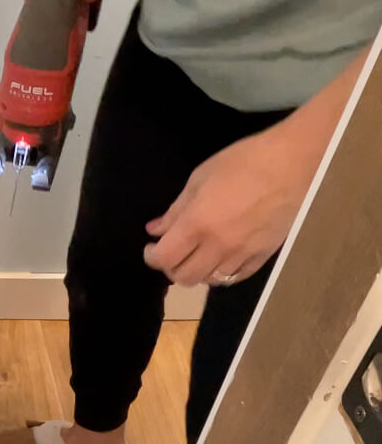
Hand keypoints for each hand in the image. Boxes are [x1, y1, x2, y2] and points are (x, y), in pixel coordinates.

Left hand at [143, 124, 315, 287]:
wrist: (291, 165)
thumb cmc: (242, 163)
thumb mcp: (200, 179)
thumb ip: (176, 209)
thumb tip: (155, 230)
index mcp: (198, 223)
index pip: (165, 258)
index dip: (152, 257)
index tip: (152, 248)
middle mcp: (218, 246)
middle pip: (184, 277)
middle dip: (171, 267)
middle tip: (172, 251)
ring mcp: (242, 254)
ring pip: (210, 281)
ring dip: (197, 271)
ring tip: (196, 254)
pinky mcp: (263, 257)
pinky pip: (235, 278)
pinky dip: (222, 273)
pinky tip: (220, 258)